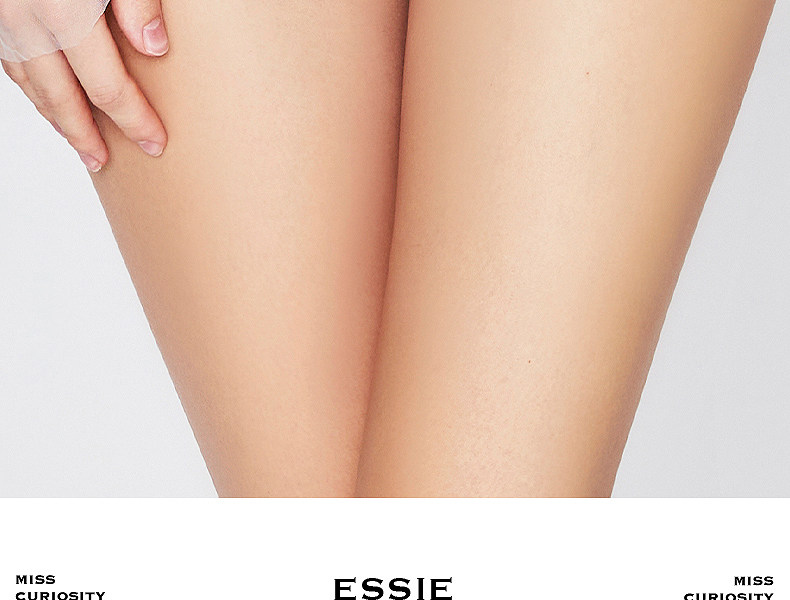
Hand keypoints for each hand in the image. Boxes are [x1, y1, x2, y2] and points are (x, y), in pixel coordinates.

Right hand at [1, 0, 169, 171]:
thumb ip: (136, 1)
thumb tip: (154, 46)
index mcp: (64, 12)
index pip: (107, 87)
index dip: (133, 120)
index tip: (154, 141)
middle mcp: (25, 19)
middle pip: (61, 97)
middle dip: (86, 136)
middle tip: (103, 161)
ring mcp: (1, 15)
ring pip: (28, 80)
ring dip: (54, 115)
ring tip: (75, 139)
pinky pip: (9, 57)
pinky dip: (30, 84)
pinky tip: (45, 94)